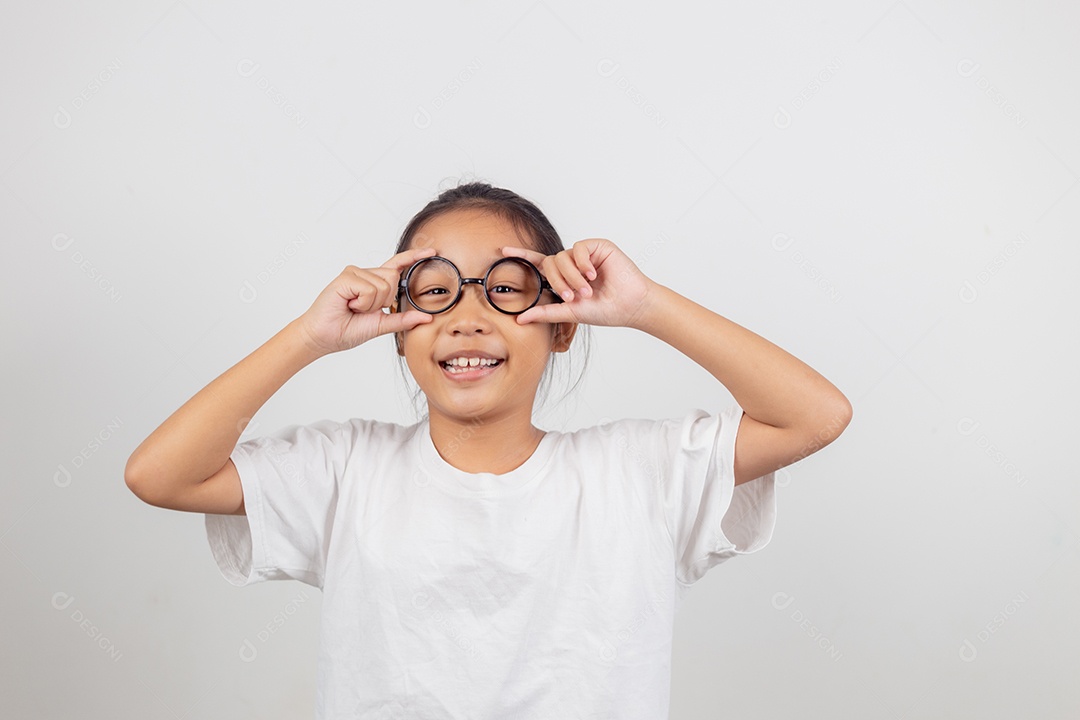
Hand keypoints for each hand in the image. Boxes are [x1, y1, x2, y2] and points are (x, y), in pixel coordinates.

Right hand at [294, 247, 436, 356]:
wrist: (324, 337)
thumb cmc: (347, 330)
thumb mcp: (381, 325)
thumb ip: (403, 319)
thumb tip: (427, 317)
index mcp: (374, 283)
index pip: (397, 265)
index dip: (413, 257)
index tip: (431, 252)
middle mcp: (365, 274)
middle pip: (393, 277)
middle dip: (384, 300)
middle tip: (364, 309)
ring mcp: (355, 273)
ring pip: (383, 285)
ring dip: (371, 304)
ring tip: (354, 308)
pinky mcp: (346, 277)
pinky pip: (369, 289)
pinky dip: (362, 303)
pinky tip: (348, 305)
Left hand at [502, 238, 655, 328]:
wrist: (629, 305)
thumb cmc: (604, 310)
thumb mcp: (570, 312)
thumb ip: (545, 313)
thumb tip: (519, 319)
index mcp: (564, 277)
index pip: (539, 264)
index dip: (522, 257)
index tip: (503, 251)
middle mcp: (572, 264)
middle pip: (549, 262)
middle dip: (558, 281)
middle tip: (572, 296)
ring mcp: (584, 254)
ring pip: (562, 256)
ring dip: (572, 276)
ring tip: (587, 290)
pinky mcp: (598, 246)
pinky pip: (578, 248)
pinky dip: (582, 263)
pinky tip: (593, 274)